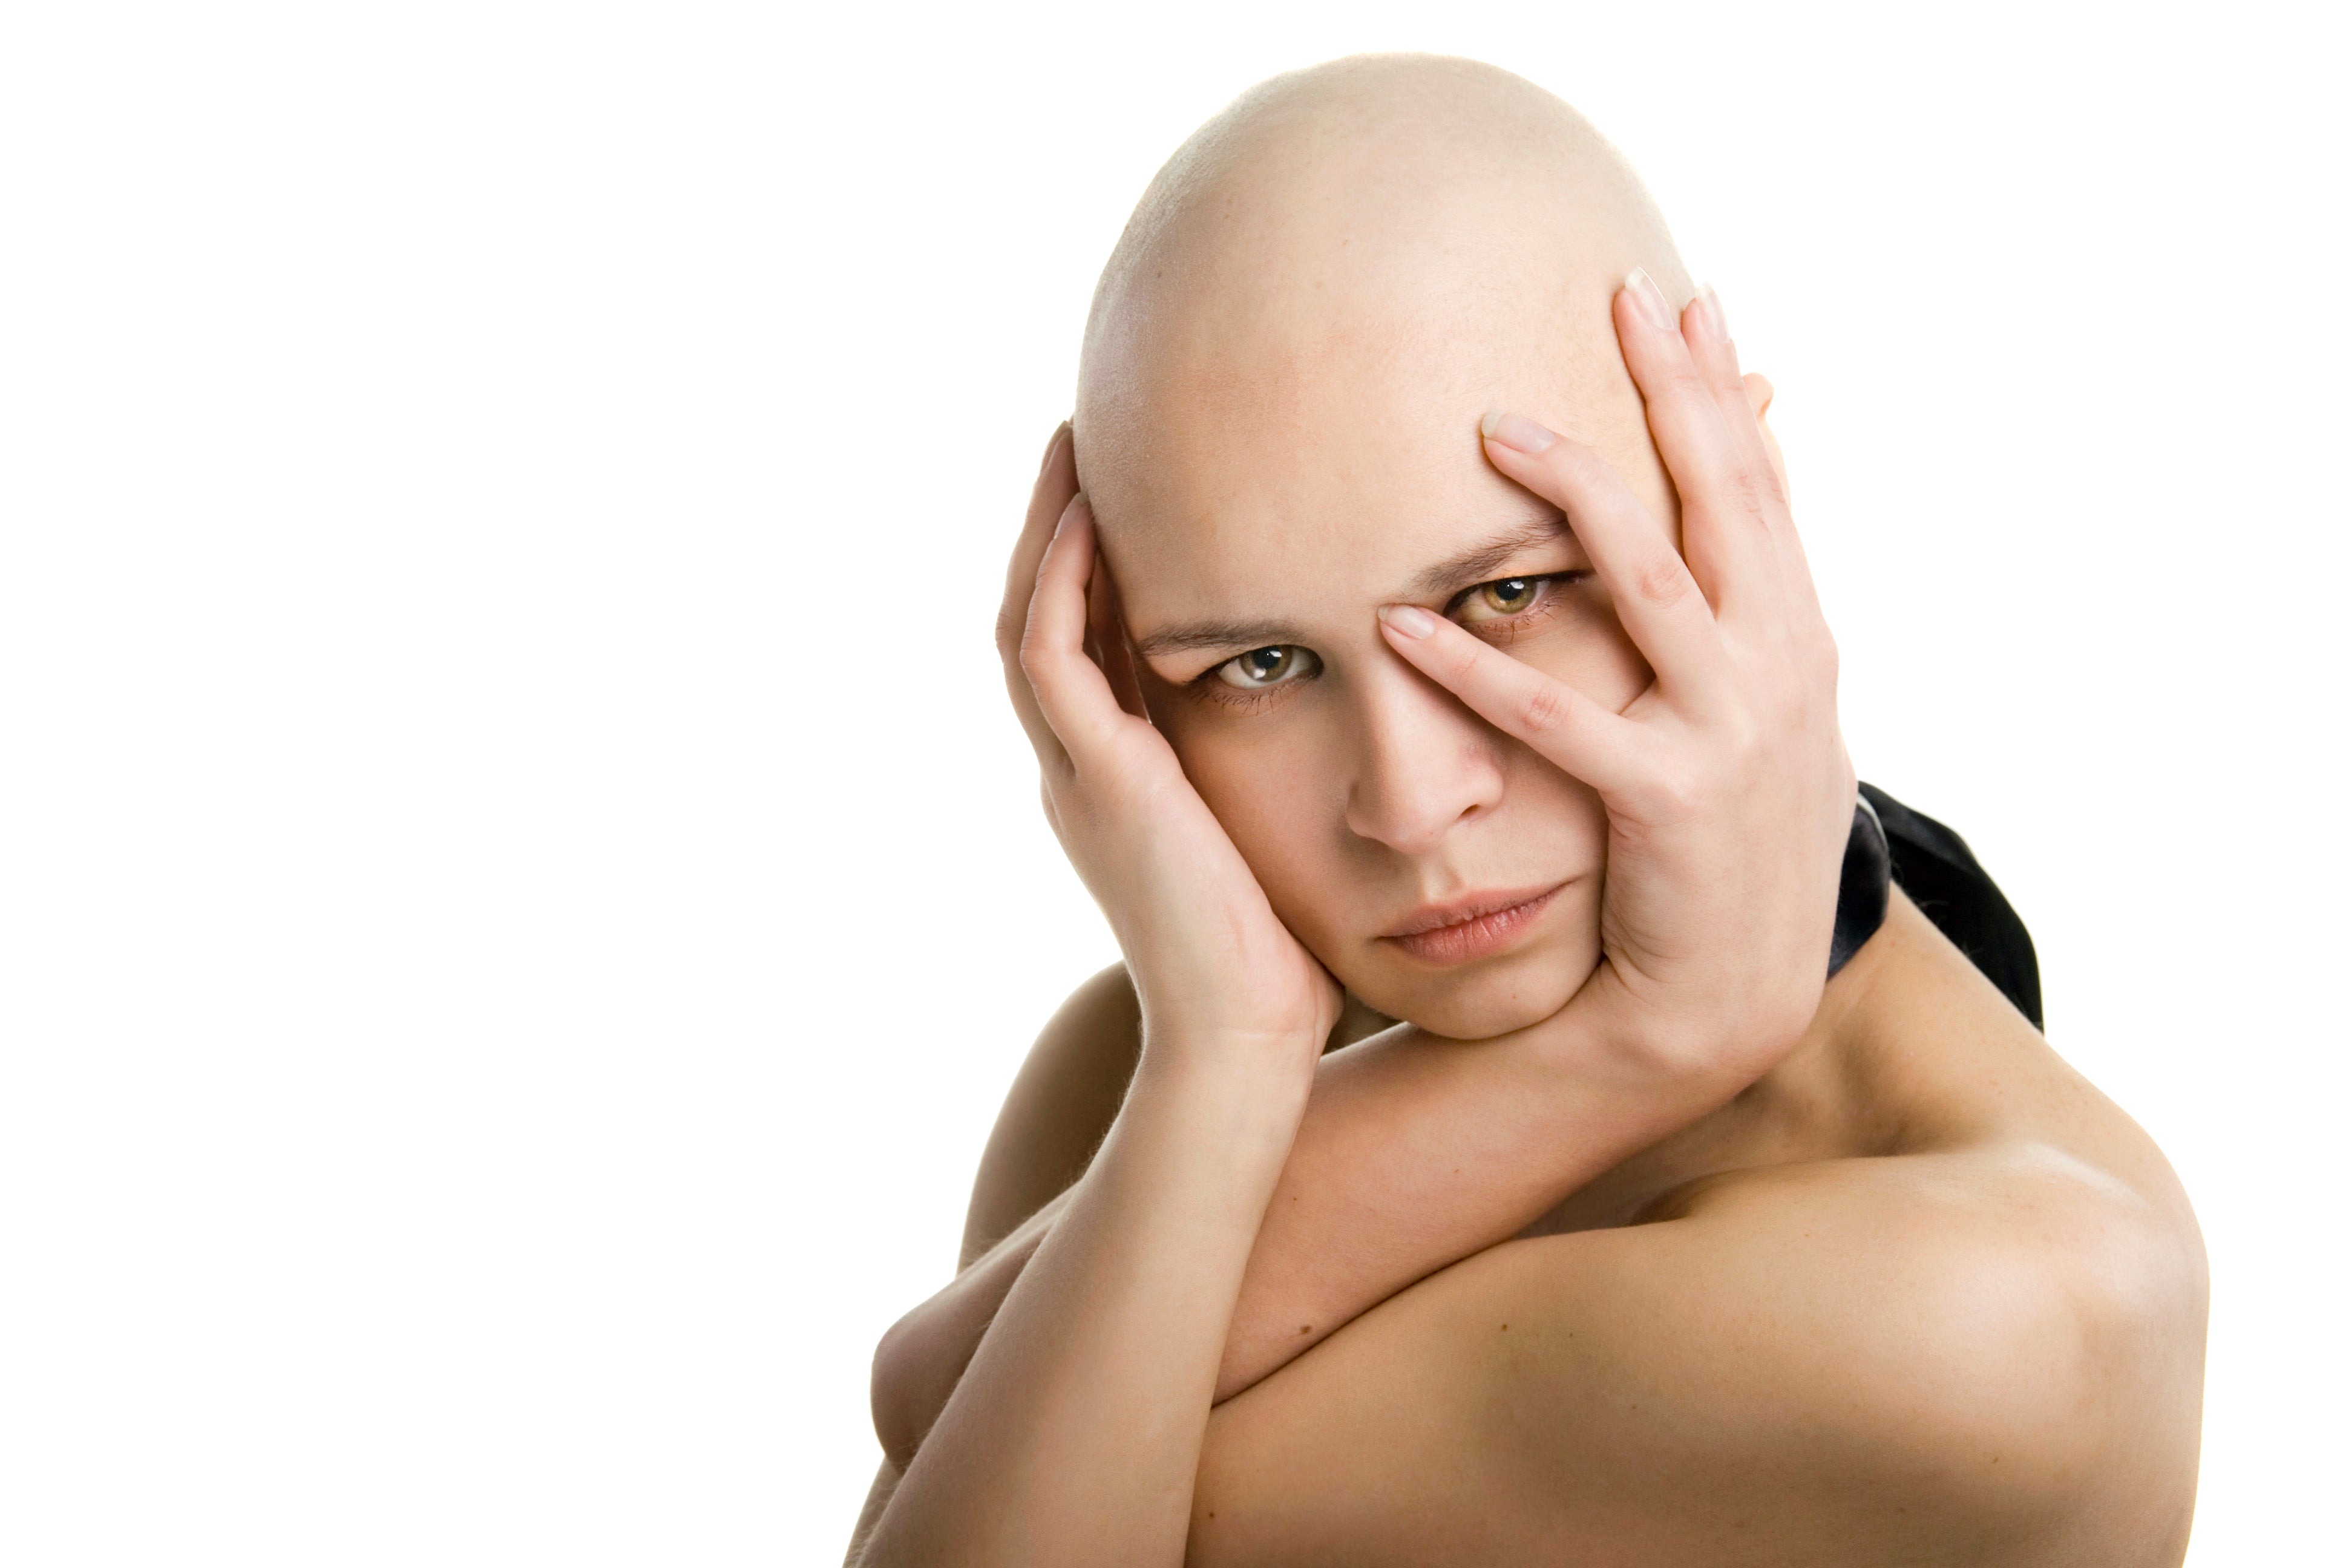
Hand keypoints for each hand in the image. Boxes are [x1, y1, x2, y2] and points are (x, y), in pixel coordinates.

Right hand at [998, 427, 1342, 1077]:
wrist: (1246, 1042)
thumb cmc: (1281, 963)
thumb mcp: (1275, 848)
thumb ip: (1281, 786)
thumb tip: (1359, 740)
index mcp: (1117, 782)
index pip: (1088, 649)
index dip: (1093, 569)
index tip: (1124, 493)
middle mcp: (1081, 771)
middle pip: (1041, 620)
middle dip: (1055, 530)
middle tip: (1079, 442)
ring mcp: (1076, 776)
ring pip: (1026, 624)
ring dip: (1045, 532)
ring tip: (1072, 447)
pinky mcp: (1096, 780)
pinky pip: (1051, 659)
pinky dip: (1058, 584)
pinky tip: (1083, 518)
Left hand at [1377, 272, 1853, 1075]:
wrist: (1733, 1003)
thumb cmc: (1728, 855)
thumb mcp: (1763, 721)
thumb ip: (1742, 618)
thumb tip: (1734, 508)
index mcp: (1796, 641)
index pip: (1760, 489)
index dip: (1722, 393)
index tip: (1686, 298)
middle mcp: (1781, 670)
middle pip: (1725, 500)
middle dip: (1676, 393)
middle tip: (1622, 296)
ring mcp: (1733, 734)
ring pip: (1653, 581)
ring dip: (1579, 494)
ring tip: (1494, 425)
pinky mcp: (1670, 803)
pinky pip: (1562, 720)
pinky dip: (1479, 671)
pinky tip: (1402, 623)